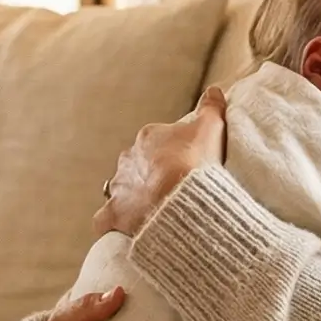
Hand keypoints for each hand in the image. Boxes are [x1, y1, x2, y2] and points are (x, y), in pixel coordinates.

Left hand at [94, 85, 228, 237]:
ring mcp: (119, 187)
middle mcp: (128, 160)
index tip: (186, 166)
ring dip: (133, 199)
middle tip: (173, 190)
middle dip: (150, 176)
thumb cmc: (196, 161)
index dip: (172, 154)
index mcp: (148, 138)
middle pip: (138, 165)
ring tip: (155, 212)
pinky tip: (126, 230)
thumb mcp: (211, 127)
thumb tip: (215, 90)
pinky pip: (106, 219)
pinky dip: (113, 224)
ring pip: (122, 190)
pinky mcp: (114, 214)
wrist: (181, 198)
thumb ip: (212, 108)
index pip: (157, 142)